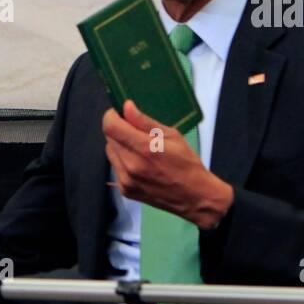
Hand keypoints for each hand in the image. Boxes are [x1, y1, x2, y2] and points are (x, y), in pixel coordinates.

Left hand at [102, 99, 233, 229]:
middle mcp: (131, 165)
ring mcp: (126, 180)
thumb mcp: (172, 136)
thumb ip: (145, 121)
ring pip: (110, 153)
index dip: (112, 116)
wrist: (193, 197)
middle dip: (119, 130)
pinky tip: (139, 163)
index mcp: (144, 149)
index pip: (111, 127)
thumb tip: (126, 106)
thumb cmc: (187, 163)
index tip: (120, 114)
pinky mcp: (125, 190)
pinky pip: (116, 167)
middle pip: (109, 139)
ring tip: (139, 149)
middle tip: (135, 132)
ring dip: (120, 146)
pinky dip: (123, 161)